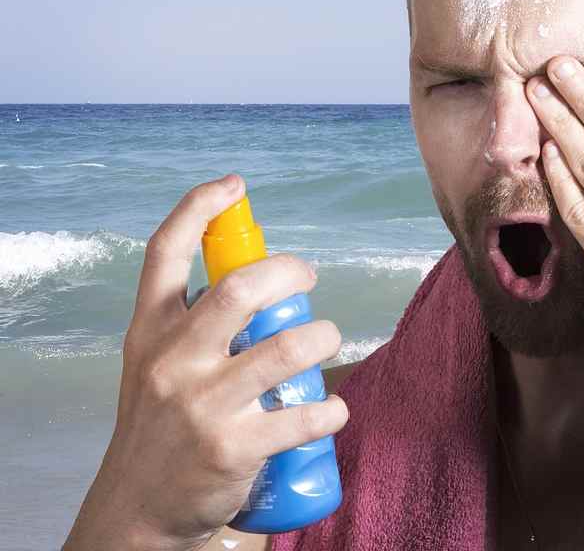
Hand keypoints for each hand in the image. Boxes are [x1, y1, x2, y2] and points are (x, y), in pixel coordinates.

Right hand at [64, 175, 347, 550]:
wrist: (139, 508)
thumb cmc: (160, 426)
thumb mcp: (153, 364)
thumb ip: (190, 324)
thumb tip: (257, 280)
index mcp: (150, 331)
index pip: (164, 254)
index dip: (199, 209)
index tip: (233, 185)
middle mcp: (172, 360)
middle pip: (238, 289)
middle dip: (289, 272)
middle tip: (307, 280)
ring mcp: (202, 404)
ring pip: (286, 347)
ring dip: (322, 337)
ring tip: (326, 340)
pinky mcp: (233, 447)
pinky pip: (305, 416)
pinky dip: (332, 410)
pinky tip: (333, 411)